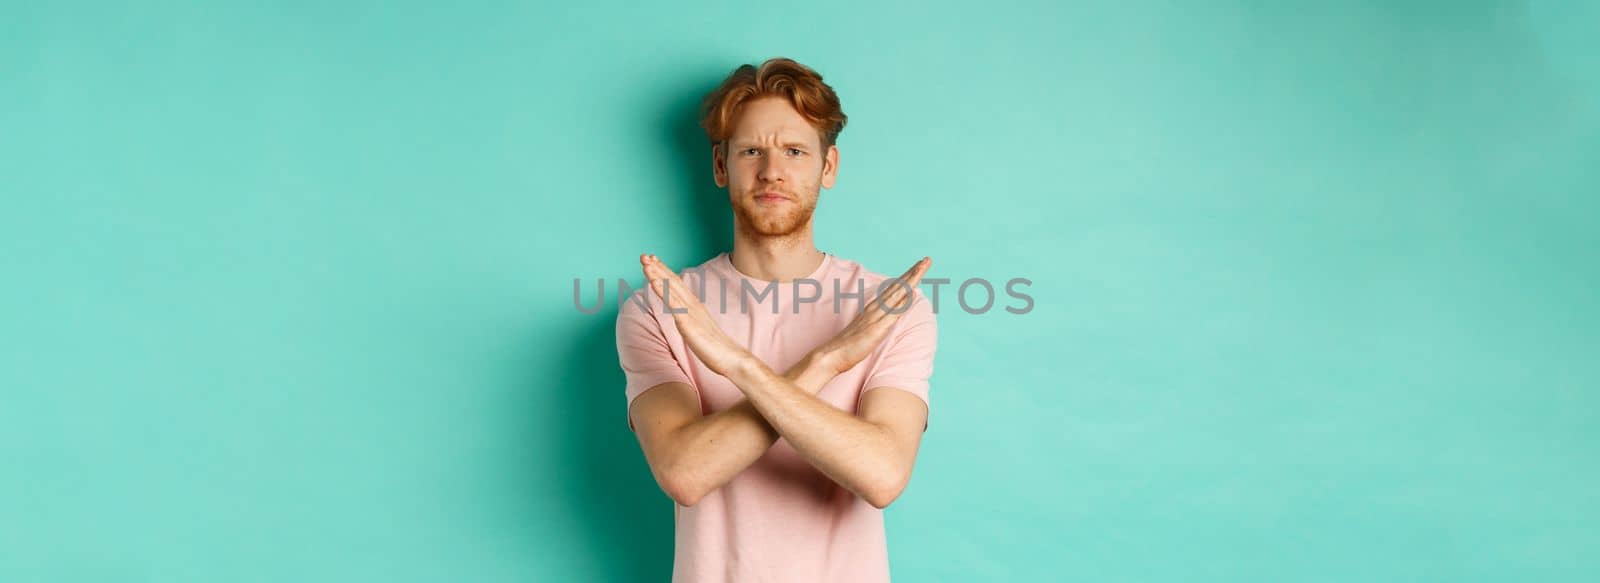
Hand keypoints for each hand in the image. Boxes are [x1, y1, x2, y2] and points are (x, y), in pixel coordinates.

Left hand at [640, 253, 752, 377]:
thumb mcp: (699, 329)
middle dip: (657, 268)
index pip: (677, 285)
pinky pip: (673, 305)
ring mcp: (690, 313)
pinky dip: (663, 291)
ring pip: (671, 289)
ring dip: (657, 274)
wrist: (731, 358)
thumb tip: (683, 317)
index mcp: (694, 306)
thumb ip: (691, 320)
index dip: (664, 271)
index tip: (653, 260)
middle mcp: (692, 305)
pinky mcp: (688, 323)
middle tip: (644, 255)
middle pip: (672, 282)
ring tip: (646, 262)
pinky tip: (653, 282)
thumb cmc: (715, 347)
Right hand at [811, 256, 930, 374]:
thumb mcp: (867, 328)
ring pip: (897, 294)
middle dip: (913, 272)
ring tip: (922, 267)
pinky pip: (893, 313)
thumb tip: (893, 314)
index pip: (894, 288)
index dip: (907, 277)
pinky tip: (912, 293)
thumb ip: (878, 320)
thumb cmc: (849, 345)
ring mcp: (876, 317)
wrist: (833, 354)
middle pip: (898, 286)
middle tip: (926, 260)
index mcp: (874, 307)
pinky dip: (903, 302)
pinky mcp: (877, 329)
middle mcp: (875, 308)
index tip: (919, 266)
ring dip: (911, 280)